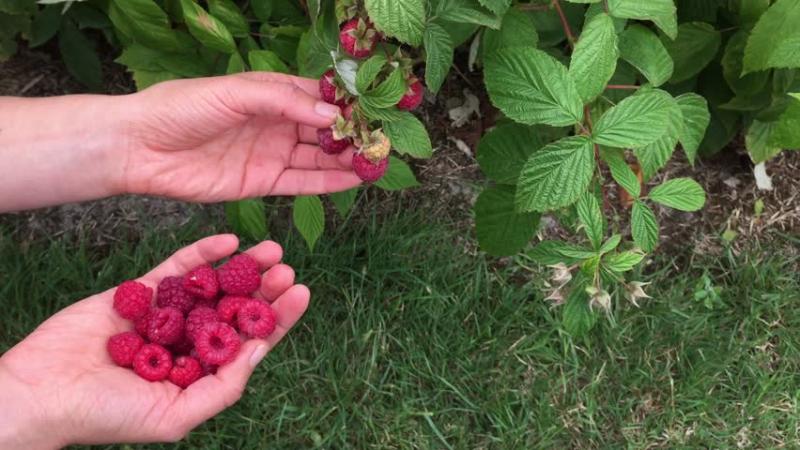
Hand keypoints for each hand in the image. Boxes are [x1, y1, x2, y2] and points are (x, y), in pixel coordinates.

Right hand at [0, 235, 306, 447]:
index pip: (249, 342)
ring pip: (213, 285)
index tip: (302, 293)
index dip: (277, 319)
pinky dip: (202, 253)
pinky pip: (176, 268)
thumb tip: (260, 350)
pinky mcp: (139, 292)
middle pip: (237, 308)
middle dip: (265, 288)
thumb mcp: (175, 415)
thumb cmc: (106, 415)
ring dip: (244, 266)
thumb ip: (222, 386)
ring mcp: (164, 314)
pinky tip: (228, 241)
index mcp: (201, 371)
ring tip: (271, 249)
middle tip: (287, 268)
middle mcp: (188, 340)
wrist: (41, 392)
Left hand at [122, 72, 361, 201]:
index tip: (374, 109)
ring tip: (376, 161)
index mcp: (268, 94)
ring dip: (346, 159)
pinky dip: (328, 182)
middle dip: (352, 135)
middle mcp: (274, 123)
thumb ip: (282, 101)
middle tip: (382, 141)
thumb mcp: (234, 92)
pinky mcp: (262, 182)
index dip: (345, 103)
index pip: (316, 96)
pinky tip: (353, 179)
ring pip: (318, 157)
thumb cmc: (181, 108)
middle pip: (322, 129)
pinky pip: (302, 182)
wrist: (140, 148)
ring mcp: (270, 154)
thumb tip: (330, 113)